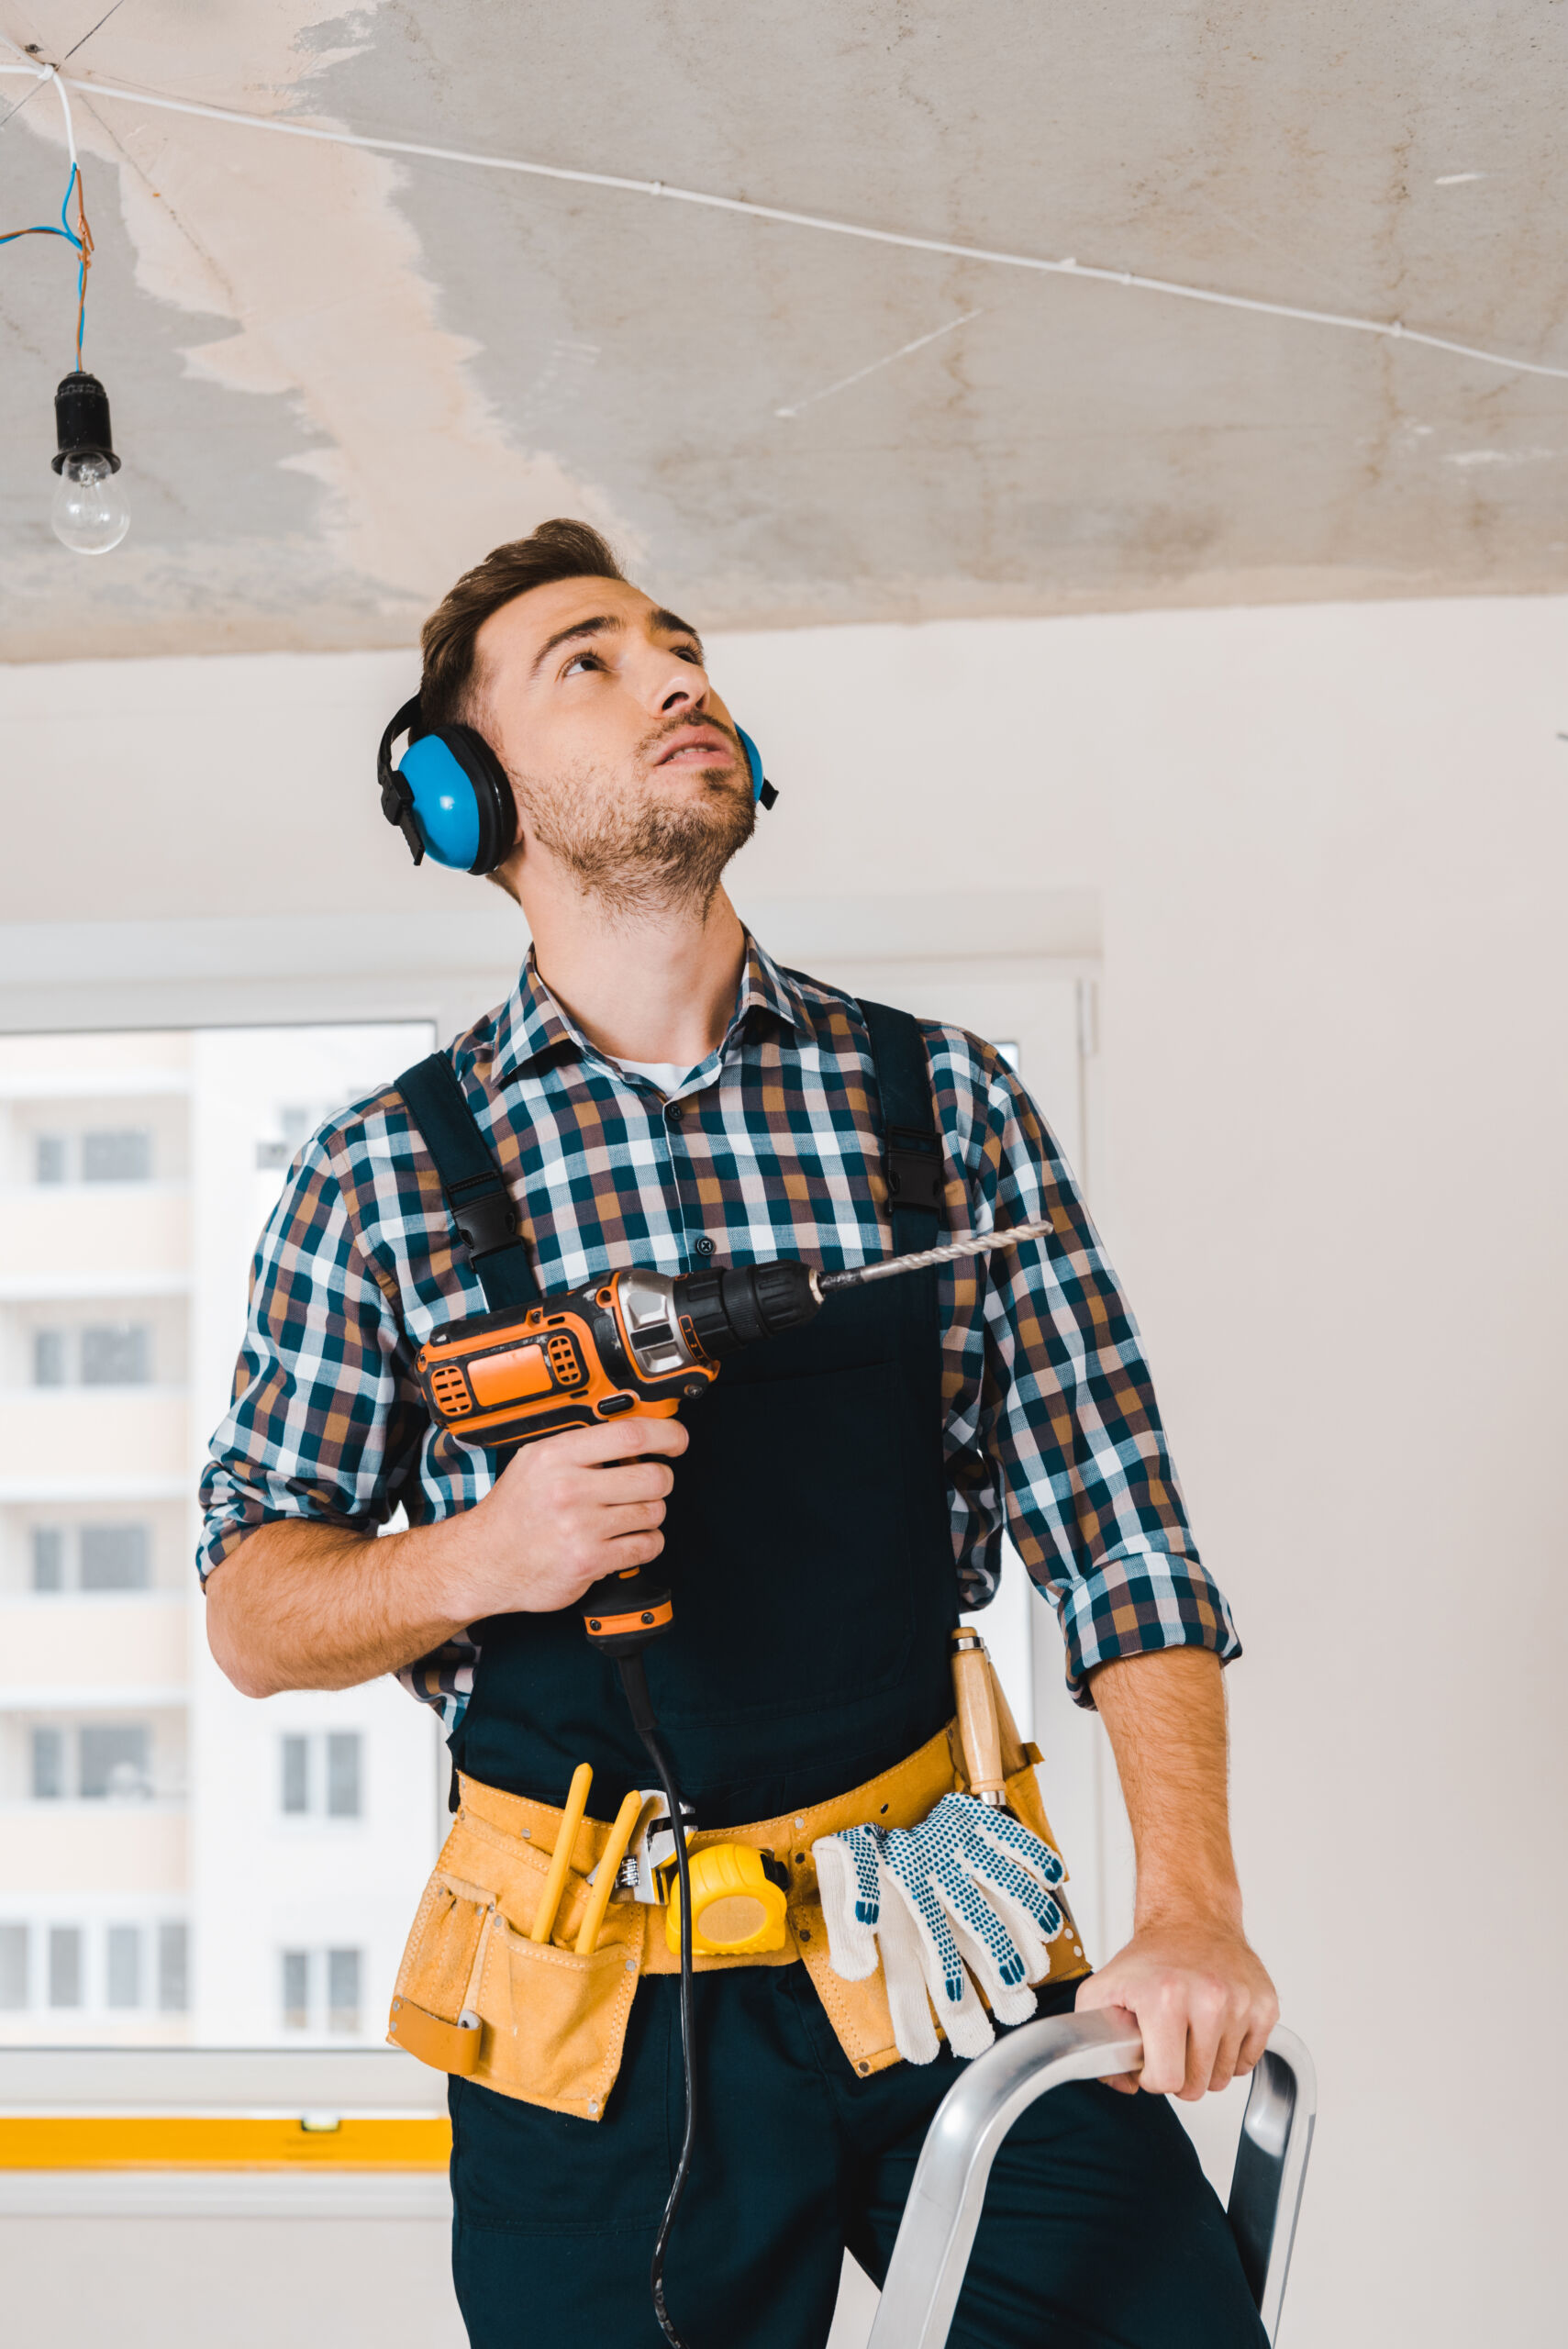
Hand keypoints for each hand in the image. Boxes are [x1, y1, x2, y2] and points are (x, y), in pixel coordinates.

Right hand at [443, 1415, 688, 1618]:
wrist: (482, 1561)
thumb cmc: (512, 1514)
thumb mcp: (534, 1462)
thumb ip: (579, 1446)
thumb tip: (634, 1434)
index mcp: (556, 1456)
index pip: (630, 1434)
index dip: (666, 1433)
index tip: (677, 1439)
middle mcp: (569, 1489)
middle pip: (653, 1476)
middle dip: (660, 1481)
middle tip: (649, 1485)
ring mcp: (581, 1527)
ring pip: (654, 1513)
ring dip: (649, 1515)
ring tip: (626, 1517)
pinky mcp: (589, 1561)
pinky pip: (646, 1546)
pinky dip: (645, 1543)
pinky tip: (626, 1540)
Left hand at [1075, 1914, 1277, 2099]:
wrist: (1191, 1918)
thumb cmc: (1152, 1957)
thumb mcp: (1104, 1989)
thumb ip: (1093, 2040)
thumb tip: (1125, 2083)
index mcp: (1164, 1997)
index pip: (1167, 2080)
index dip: (1152, 2077)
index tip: (1149, 2058)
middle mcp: (1208, 1999)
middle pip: (1198, 2086)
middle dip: (1179, 2074)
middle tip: (1170, 2044)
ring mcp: (1241, 2002)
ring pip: (1223, 2078)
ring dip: (1205, 2064)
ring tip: (1191, 2032)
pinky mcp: (1265, 2006)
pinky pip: (1249, 2063)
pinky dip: (1230, 2054)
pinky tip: (1214, 2028)